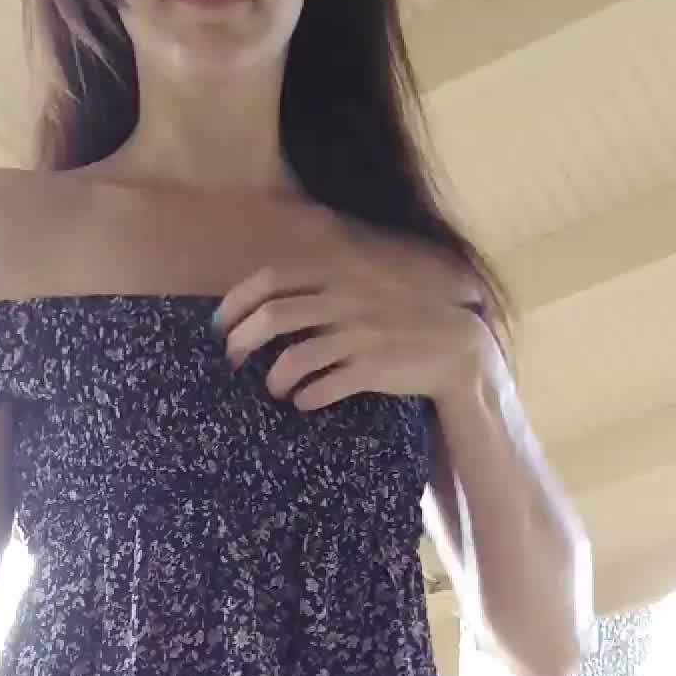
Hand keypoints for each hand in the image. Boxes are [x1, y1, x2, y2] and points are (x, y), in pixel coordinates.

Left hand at [215, 254, 491, 411]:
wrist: (456, 347)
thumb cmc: (401, 318)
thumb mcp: (365, 286)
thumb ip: (324, 285)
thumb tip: (271, 299)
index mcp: (338, 274)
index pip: (271, 279)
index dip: (237, 302)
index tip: (220, 325)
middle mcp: (345, 299)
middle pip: (273, 317)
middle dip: (241, 341)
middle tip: (232, 362)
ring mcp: (359, 334)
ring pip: (295, 357)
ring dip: (274, 378)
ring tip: (274, 389)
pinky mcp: (374, 368)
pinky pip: (325, 386)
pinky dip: (307, 397)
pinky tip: (304, 402)